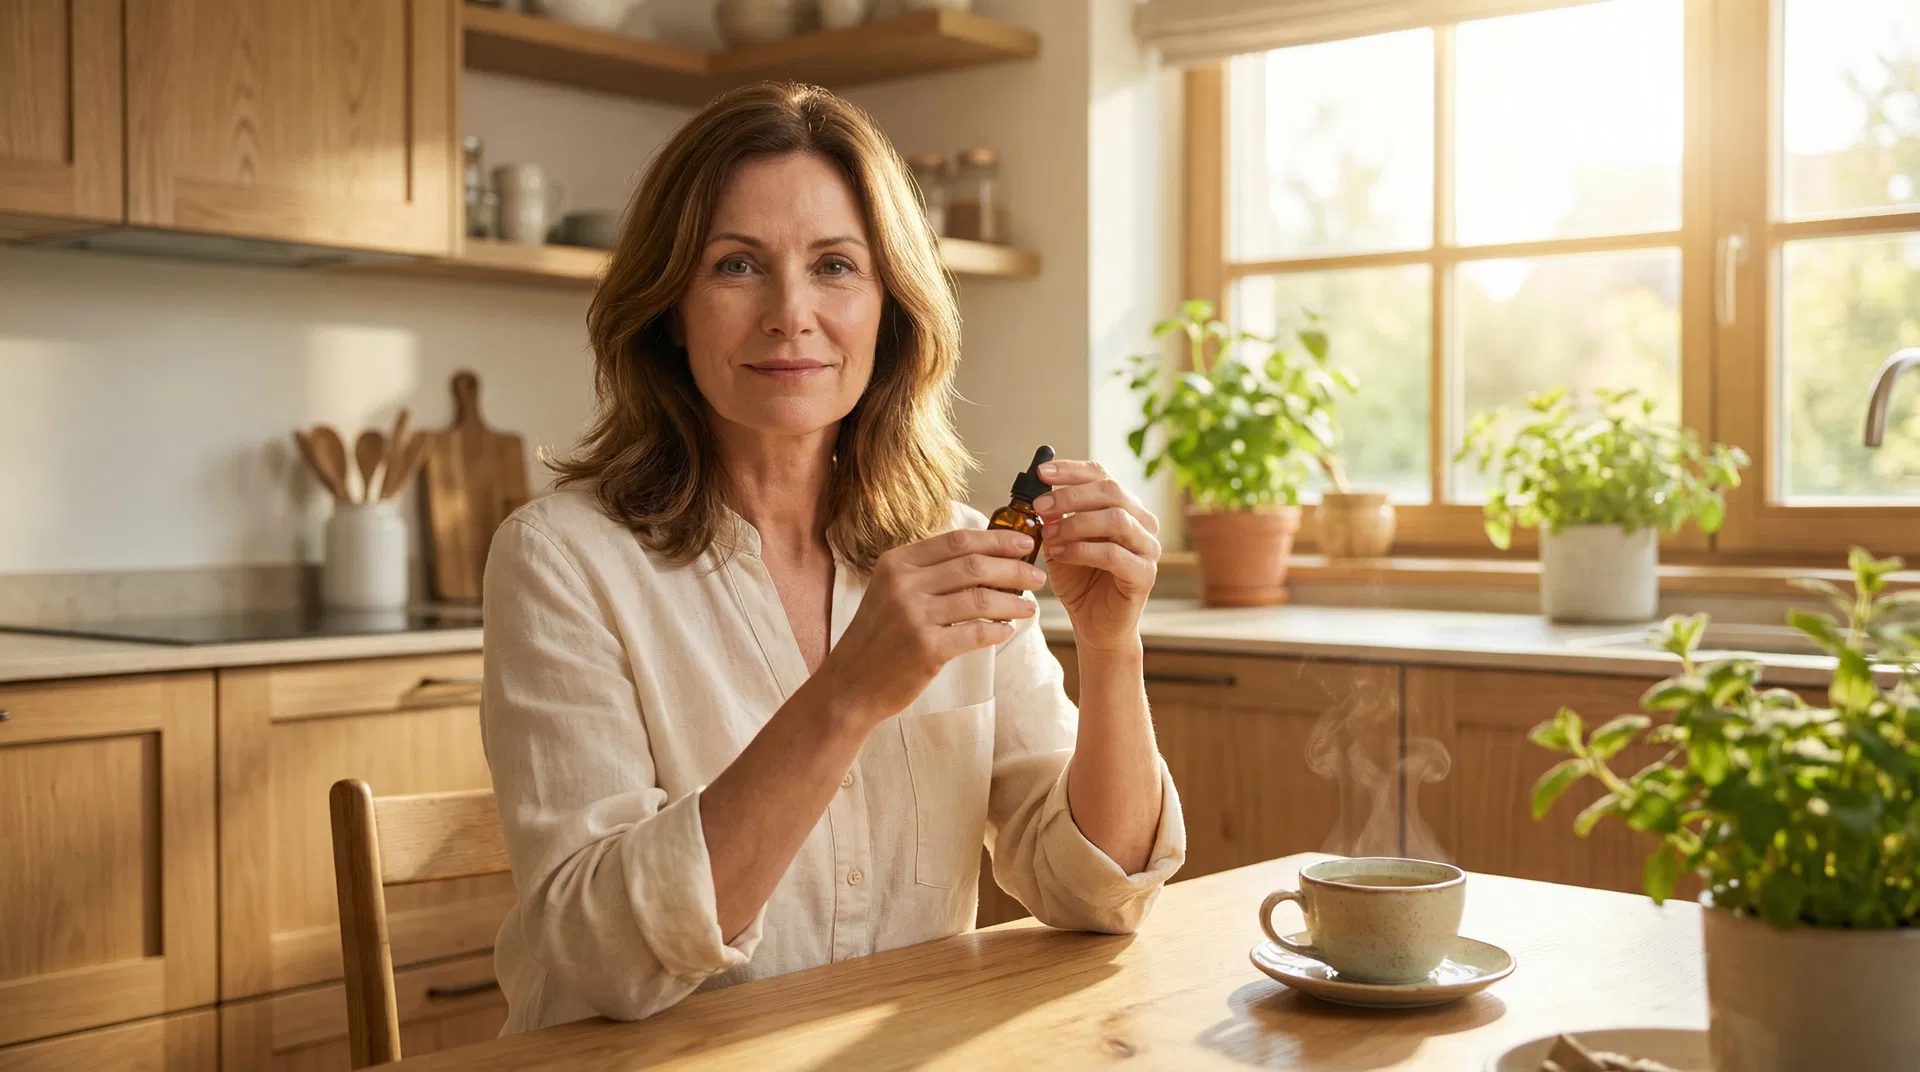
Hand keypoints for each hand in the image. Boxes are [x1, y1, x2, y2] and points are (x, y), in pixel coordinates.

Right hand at [814, 528, 1046, 723]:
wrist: (850, 684)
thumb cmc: (877, 637)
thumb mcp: (890, 591)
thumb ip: (928, 572)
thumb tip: (985, 558)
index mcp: (897, 563)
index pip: (957, 540)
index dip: (997, 538)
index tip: (1024, 543)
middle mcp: (904, 584)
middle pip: (974, 565)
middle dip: (1013, 568)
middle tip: (1037, 576)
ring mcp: (915, 616)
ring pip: (981, 599)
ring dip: (1014, 601)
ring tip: (1030, 607)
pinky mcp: (927, 648)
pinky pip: (977, 634)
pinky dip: (998, 631)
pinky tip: (1007, 631)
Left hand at [1033, 460, 1159, 652]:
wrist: (1094, 625)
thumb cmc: (1080, 580)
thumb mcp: (1061, 542)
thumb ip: (1055, 518)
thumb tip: (1040, 494)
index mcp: (1125, 507)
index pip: (1102, 475)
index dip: (1072, 470)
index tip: (1042, 473)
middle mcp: (1143, 523)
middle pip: (1112, 491)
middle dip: (1070, 495)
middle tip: (1040, 506)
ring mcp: (1148, 549)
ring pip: (1116, 519)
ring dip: (1076, 523)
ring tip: (1049, 536)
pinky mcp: (1145, 575)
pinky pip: (1114, 555)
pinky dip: (1082, 550)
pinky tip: (1061, 554)